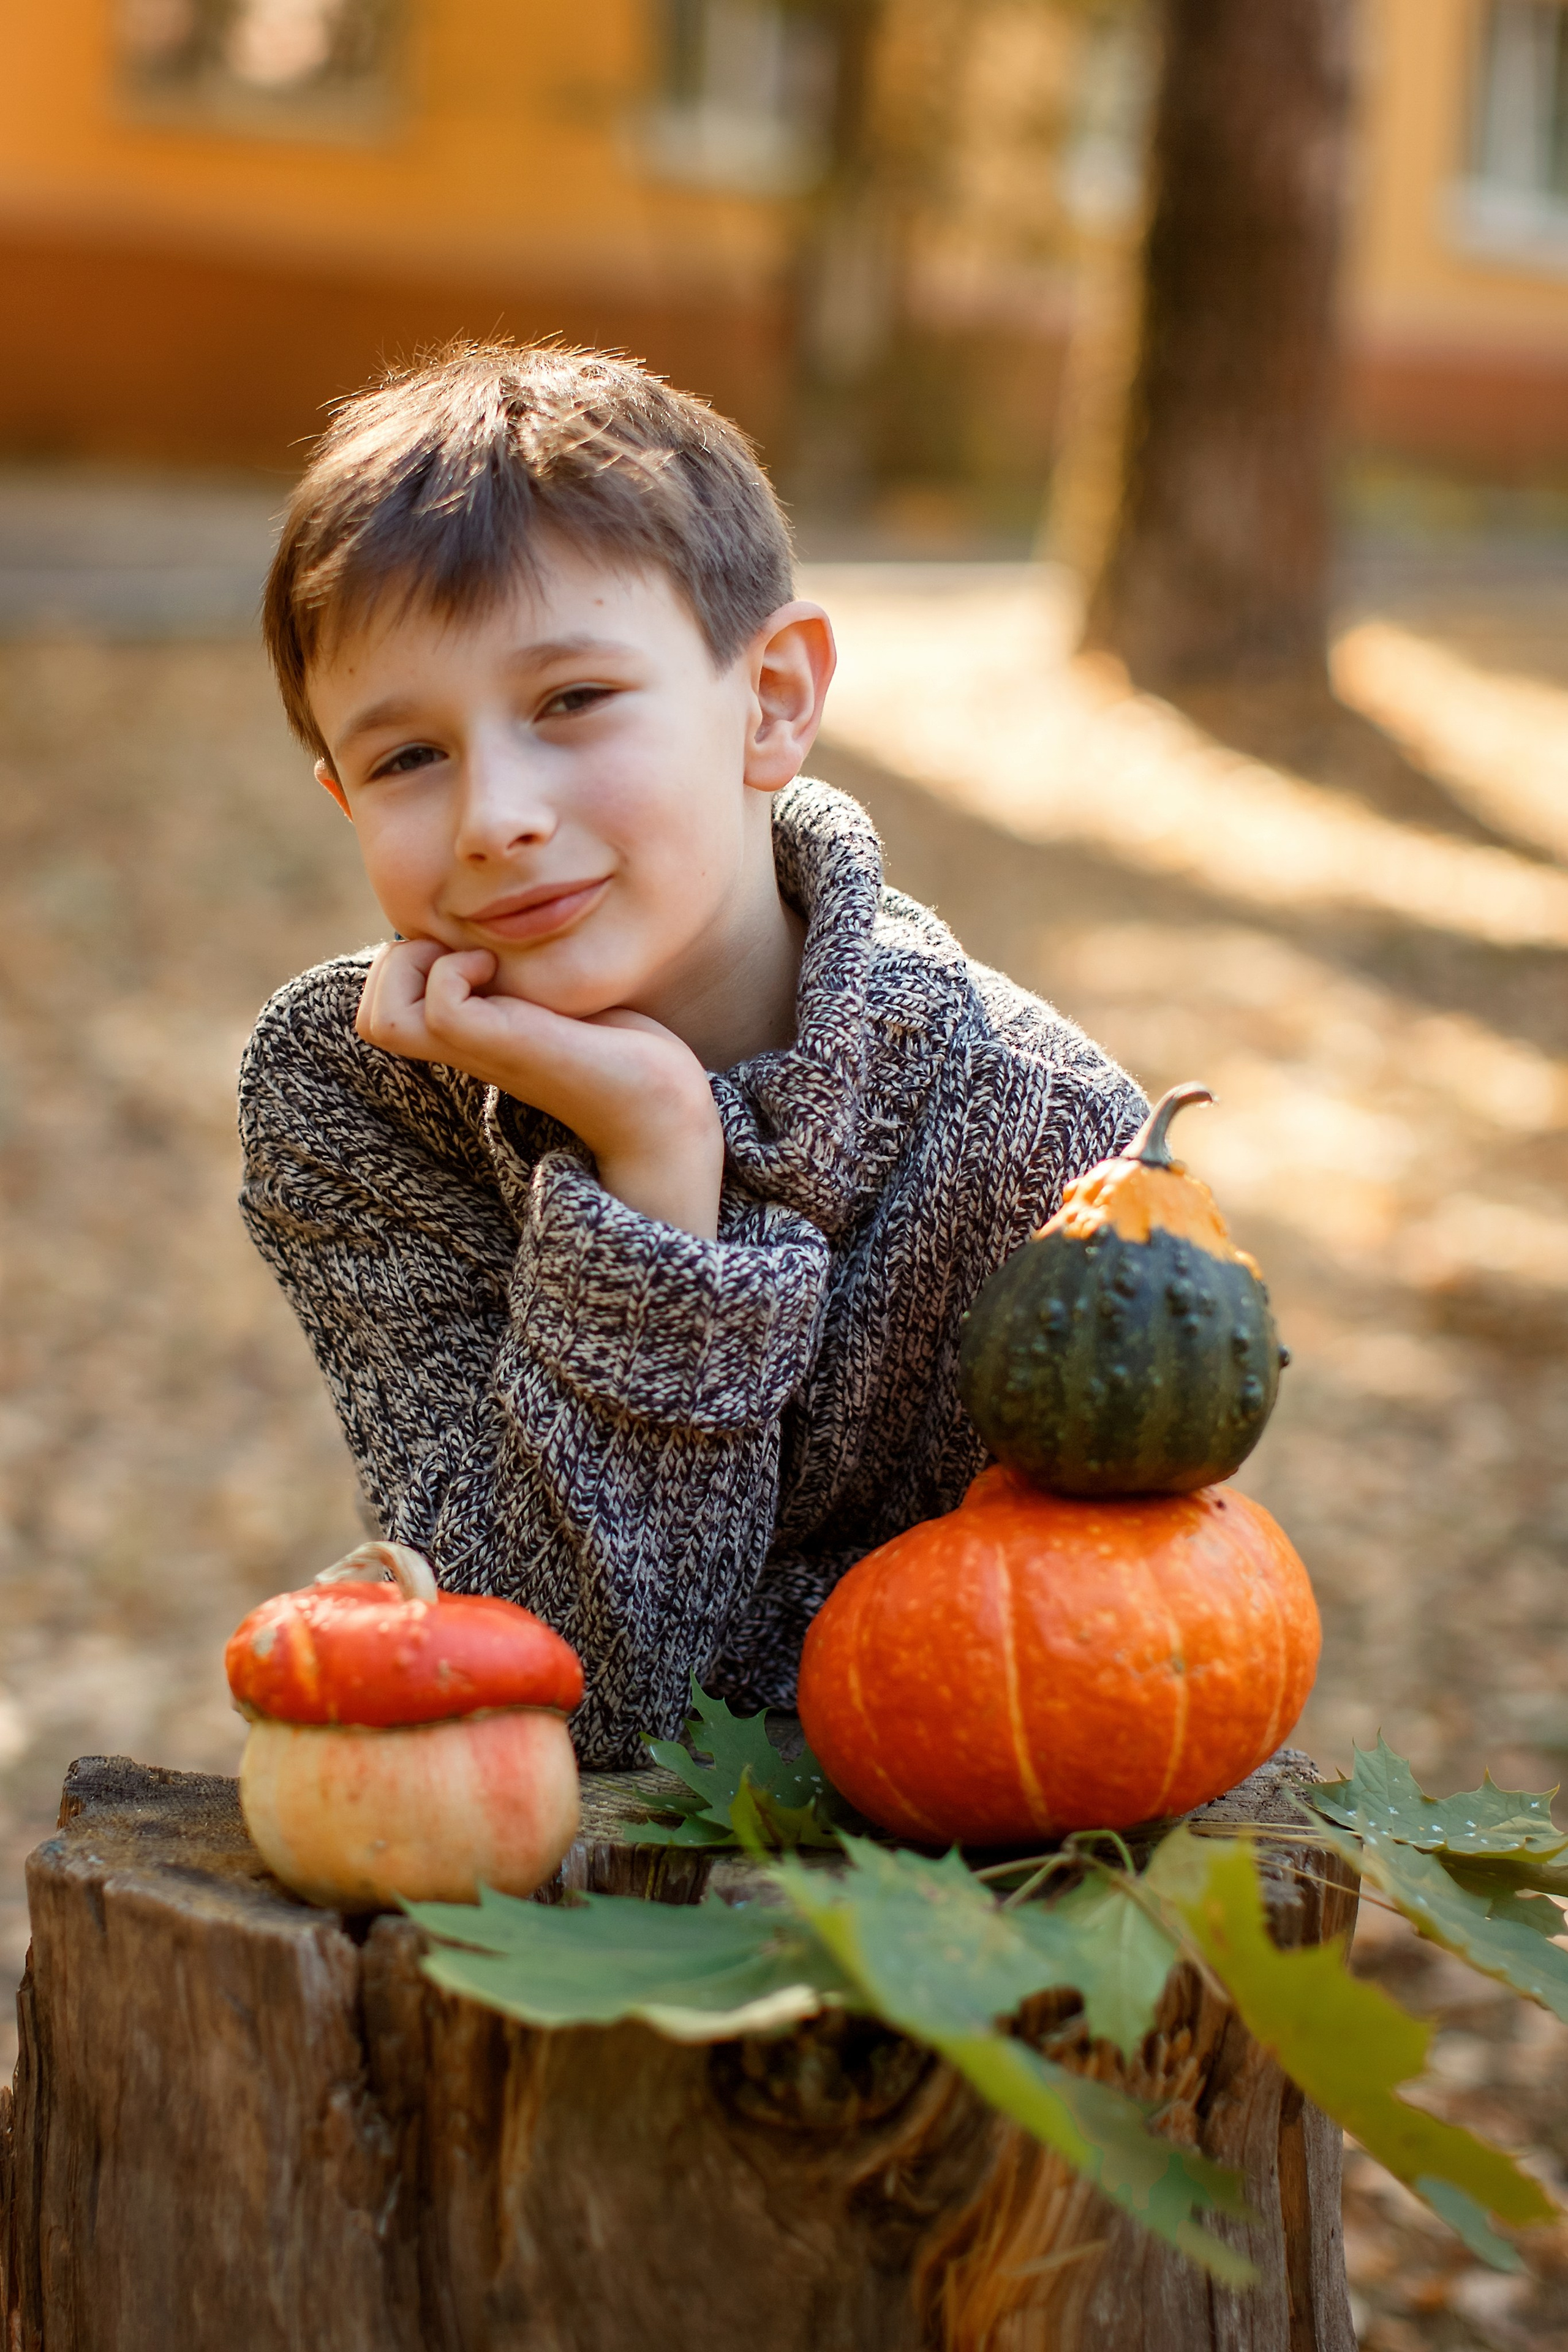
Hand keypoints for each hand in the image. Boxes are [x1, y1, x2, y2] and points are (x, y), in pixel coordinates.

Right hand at [356, 940, 725, 1238]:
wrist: (662, 1108)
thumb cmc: (622, 1052)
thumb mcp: (557, 999)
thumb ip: (525, 975)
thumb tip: (510, 931)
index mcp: (471, 1038)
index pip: (382, 1010)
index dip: (404, 966)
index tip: (464, 951)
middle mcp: (466, 1049)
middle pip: (371, 1016)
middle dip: (397, 963)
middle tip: (461, 954)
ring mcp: (483, 1052)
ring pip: (384, 1016)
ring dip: (418, 966)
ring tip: (476, 962)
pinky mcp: (510, 1048)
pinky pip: (442, 1006)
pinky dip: (458, 972)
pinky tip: (501, 971)